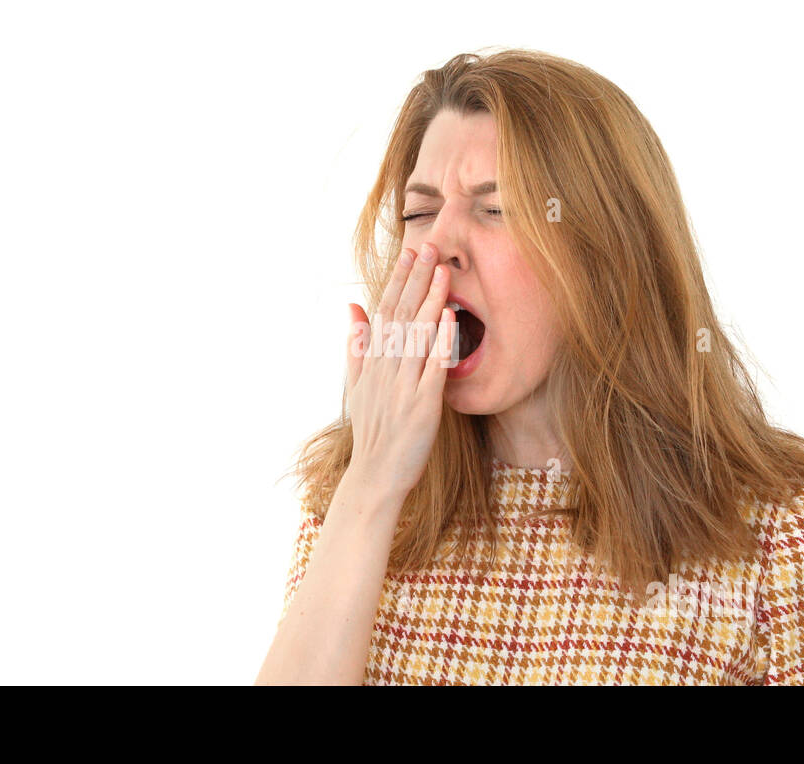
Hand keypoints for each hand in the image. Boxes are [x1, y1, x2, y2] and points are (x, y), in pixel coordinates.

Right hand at [343, 242, 454, 507]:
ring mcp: (403, 387)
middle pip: (401, 315)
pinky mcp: (422, 406)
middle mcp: (385, 369)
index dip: (398, 280)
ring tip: (444, 272)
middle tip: (431, 246)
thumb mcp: (357, 384)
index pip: (385, 311)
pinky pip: (433, 369)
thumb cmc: (372, 431)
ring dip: (431, 301)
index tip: (409, 252)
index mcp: (372, 362)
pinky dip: (440, 342)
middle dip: (417, 279)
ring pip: (417, 336)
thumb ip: (356, 344)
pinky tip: (451, 319)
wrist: (376, 475)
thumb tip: (352, 306)